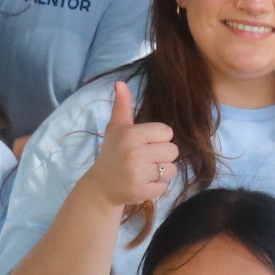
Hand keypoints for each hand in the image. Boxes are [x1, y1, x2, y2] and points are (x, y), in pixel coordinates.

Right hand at [86, 79, 177, 210]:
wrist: (101, 186)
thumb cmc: (112, 153)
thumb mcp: (116, 128)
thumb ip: (122, 106)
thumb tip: (120, 83)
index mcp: (130, 134)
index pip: (167, 132)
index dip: (159, 138)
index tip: (146, 143)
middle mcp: (134, 153)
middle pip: (173, 151)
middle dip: (162, 156)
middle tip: (145, 159)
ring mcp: (138, 174)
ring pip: (171, 169)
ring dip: (161, 172)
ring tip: (145, 171)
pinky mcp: (142, 192)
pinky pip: (165, 186)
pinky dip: (157, 186)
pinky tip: (143, 183)